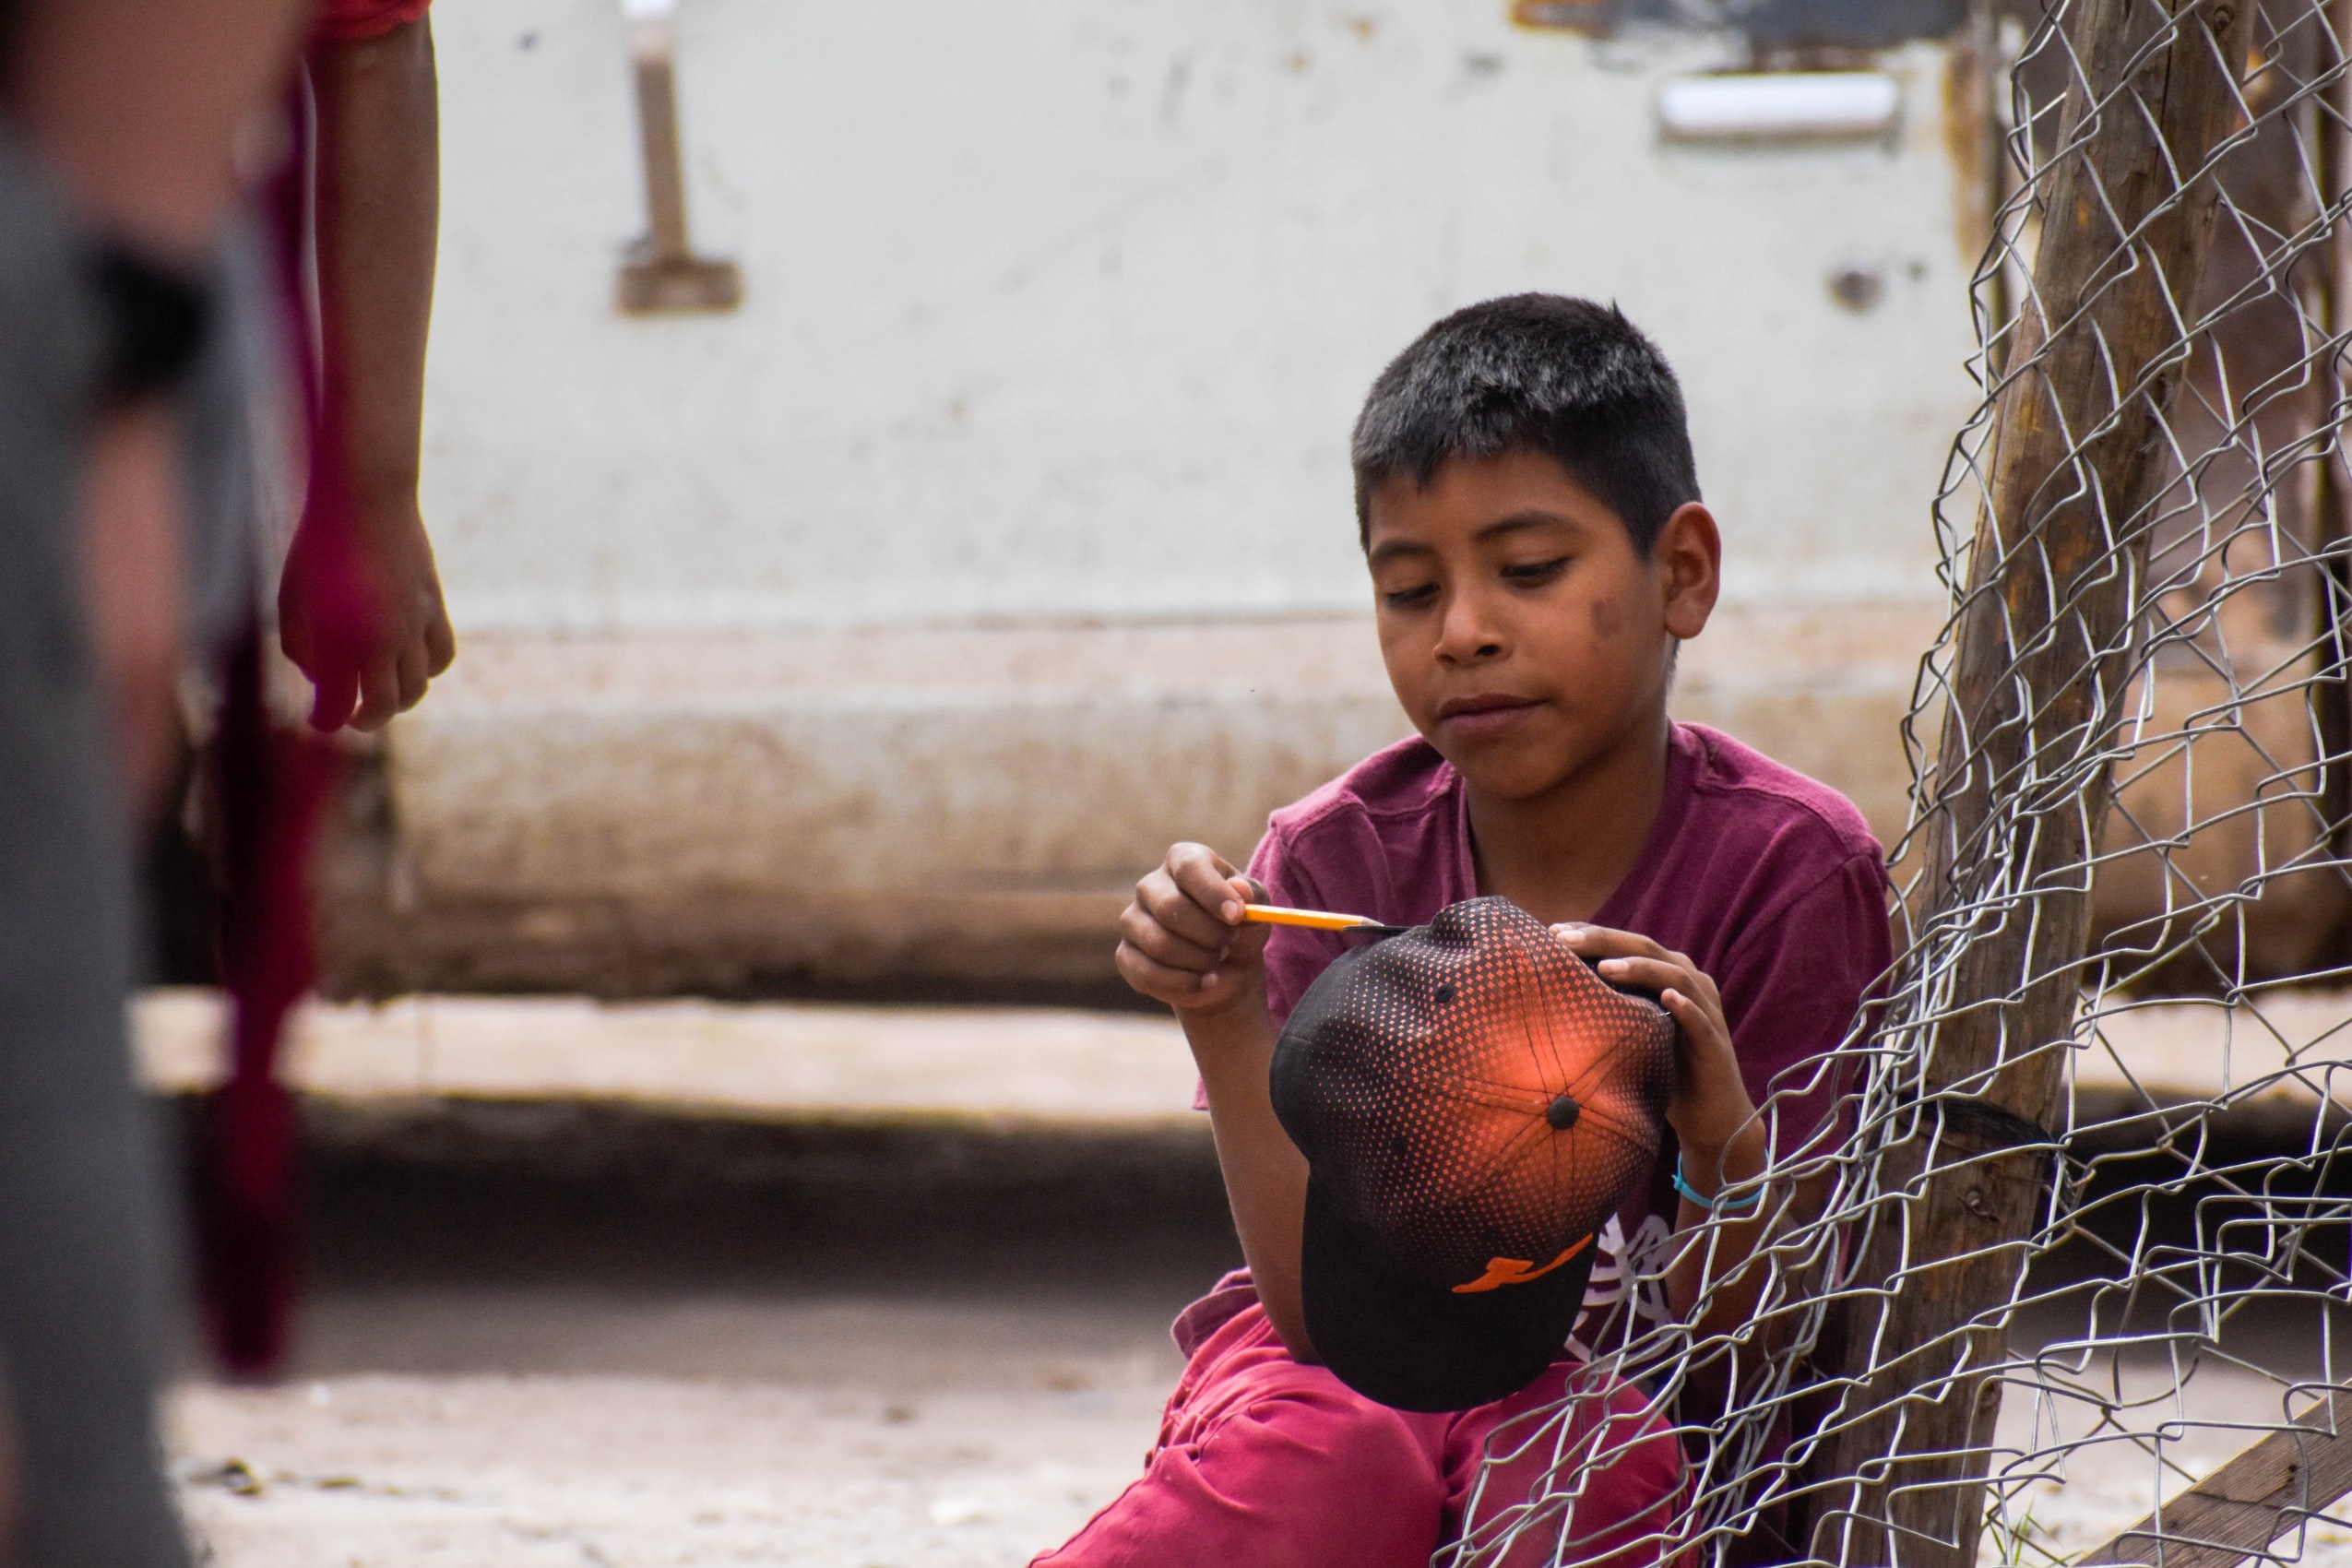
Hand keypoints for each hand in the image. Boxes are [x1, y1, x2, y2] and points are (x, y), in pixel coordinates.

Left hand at [279, 496, 454, 731]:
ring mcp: (414, 625)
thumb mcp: (293, 596)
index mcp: (342, 638)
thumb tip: (319, 676)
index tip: (319, 723)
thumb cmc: (320, 544)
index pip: (337, 703)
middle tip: (351, 718)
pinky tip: (414, 665)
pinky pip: (441, 656)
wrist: (368, 499)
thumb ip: (300, 643)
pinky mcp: (435, 607)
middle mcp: (383, 639)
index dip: (326, 720)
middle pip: (383, 705)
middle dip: (364, 720)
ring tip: (383, 697)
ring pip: (416, 688)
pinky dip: (429, 670)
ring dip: (398, 701)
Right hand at [1115, 843, 1270, 1016]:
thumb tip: (1240, 890)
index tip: (1237, 916)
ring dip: (1198, 961)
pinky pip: (1146, 973)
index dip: (1213, 892)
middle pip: (1171, 908)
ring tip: (1216, 961)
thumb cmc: (1239, 928)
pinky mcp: (1125, 955)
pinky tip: (1204, 981)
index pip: (1189, 867)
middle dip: (1209, 934)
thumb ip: (1253, 897)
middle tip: (1229, 944)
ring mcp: (1132, 920)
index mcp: (1183, 860)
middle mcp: (1151, 885)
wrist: (1225, 968)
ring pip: (1159, 944)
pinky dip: (1182, 984)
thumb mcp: (1257, 911)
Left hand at [1552, 923, 1760, 1188]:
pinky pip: (1701, 1021)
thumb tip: (1545, 992)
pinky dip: (1686, 1006)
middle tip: (1565, 939)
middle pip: (1646, 948)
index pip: (1625, 943)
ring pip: (1675, 976)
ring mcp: (1706, 1010)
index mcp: (1665, 973)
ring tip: (1605, 967)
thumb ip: (1604, 1004)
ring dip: (1640, 969)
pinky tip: (1668, 998)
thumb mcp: (1628, 1029)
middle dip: (1604, 940)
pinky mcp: (1715, 1044)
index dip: (1590, 933)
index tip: (1551, 930)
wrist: (1707, 1115)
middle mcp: (1688, 982)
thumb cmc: (1661, 1065)